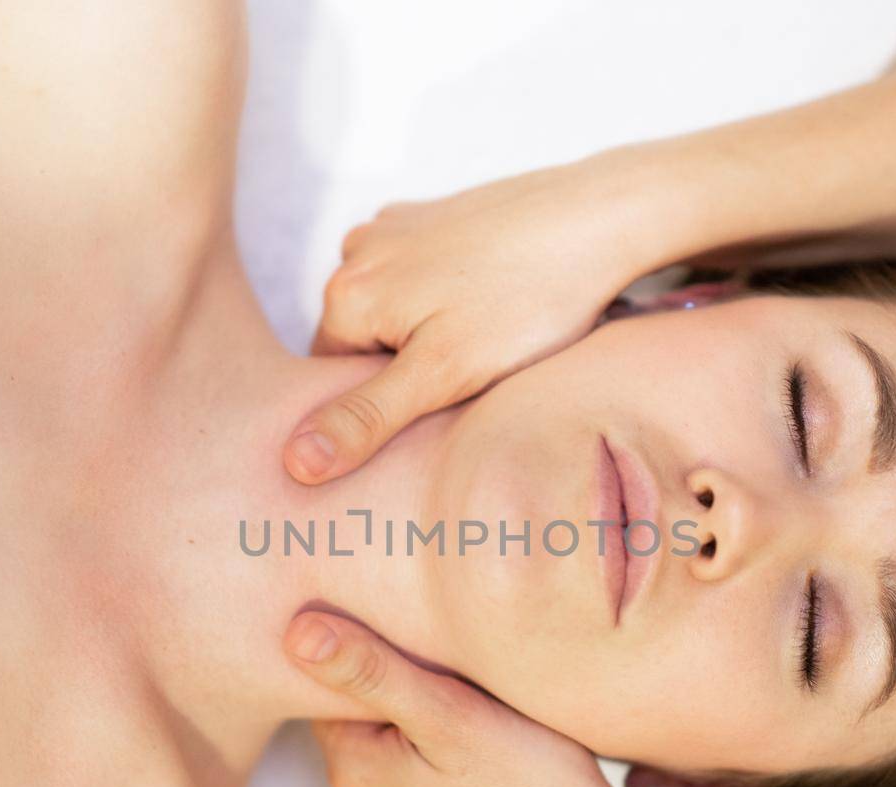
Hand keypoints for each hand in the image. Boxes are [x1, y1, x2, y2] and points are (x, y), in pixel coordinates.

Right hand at [282, 158, 648, 484]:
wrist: (601, 217)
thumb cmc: (528, 299)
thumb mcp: (442, 375)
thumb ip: (366, 418)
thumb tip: (294, 462)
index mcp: (344, 293)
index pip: (333, 381)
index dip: (387, 404)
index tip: (441, 401)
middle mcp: (356, 250)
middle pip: (363, 344)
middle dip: (408, 366)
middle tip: (472, 371)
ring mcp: (396, 225)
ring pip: (395, 312)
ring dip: (432, 333)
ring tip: (493, 334)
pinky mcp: (435, 215)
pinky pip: (423, 277)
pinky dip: (453, 297)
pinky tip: (500, 302)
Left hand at [282, 610, 646, 786]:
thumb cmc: (530, 782)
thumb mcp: (449, 712)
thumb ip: (371, 670)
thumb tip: (293, 632)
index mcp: (351, 770)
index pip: (328, 689)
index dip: (371, 655)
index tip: (420, 638)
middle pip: (359, 722)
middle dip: (395, 692)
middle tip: (459, 669)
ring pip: (392, 754)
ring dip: (420, 730)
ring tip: (477, 711)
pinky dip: (442, 767)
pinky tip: (487, 759)